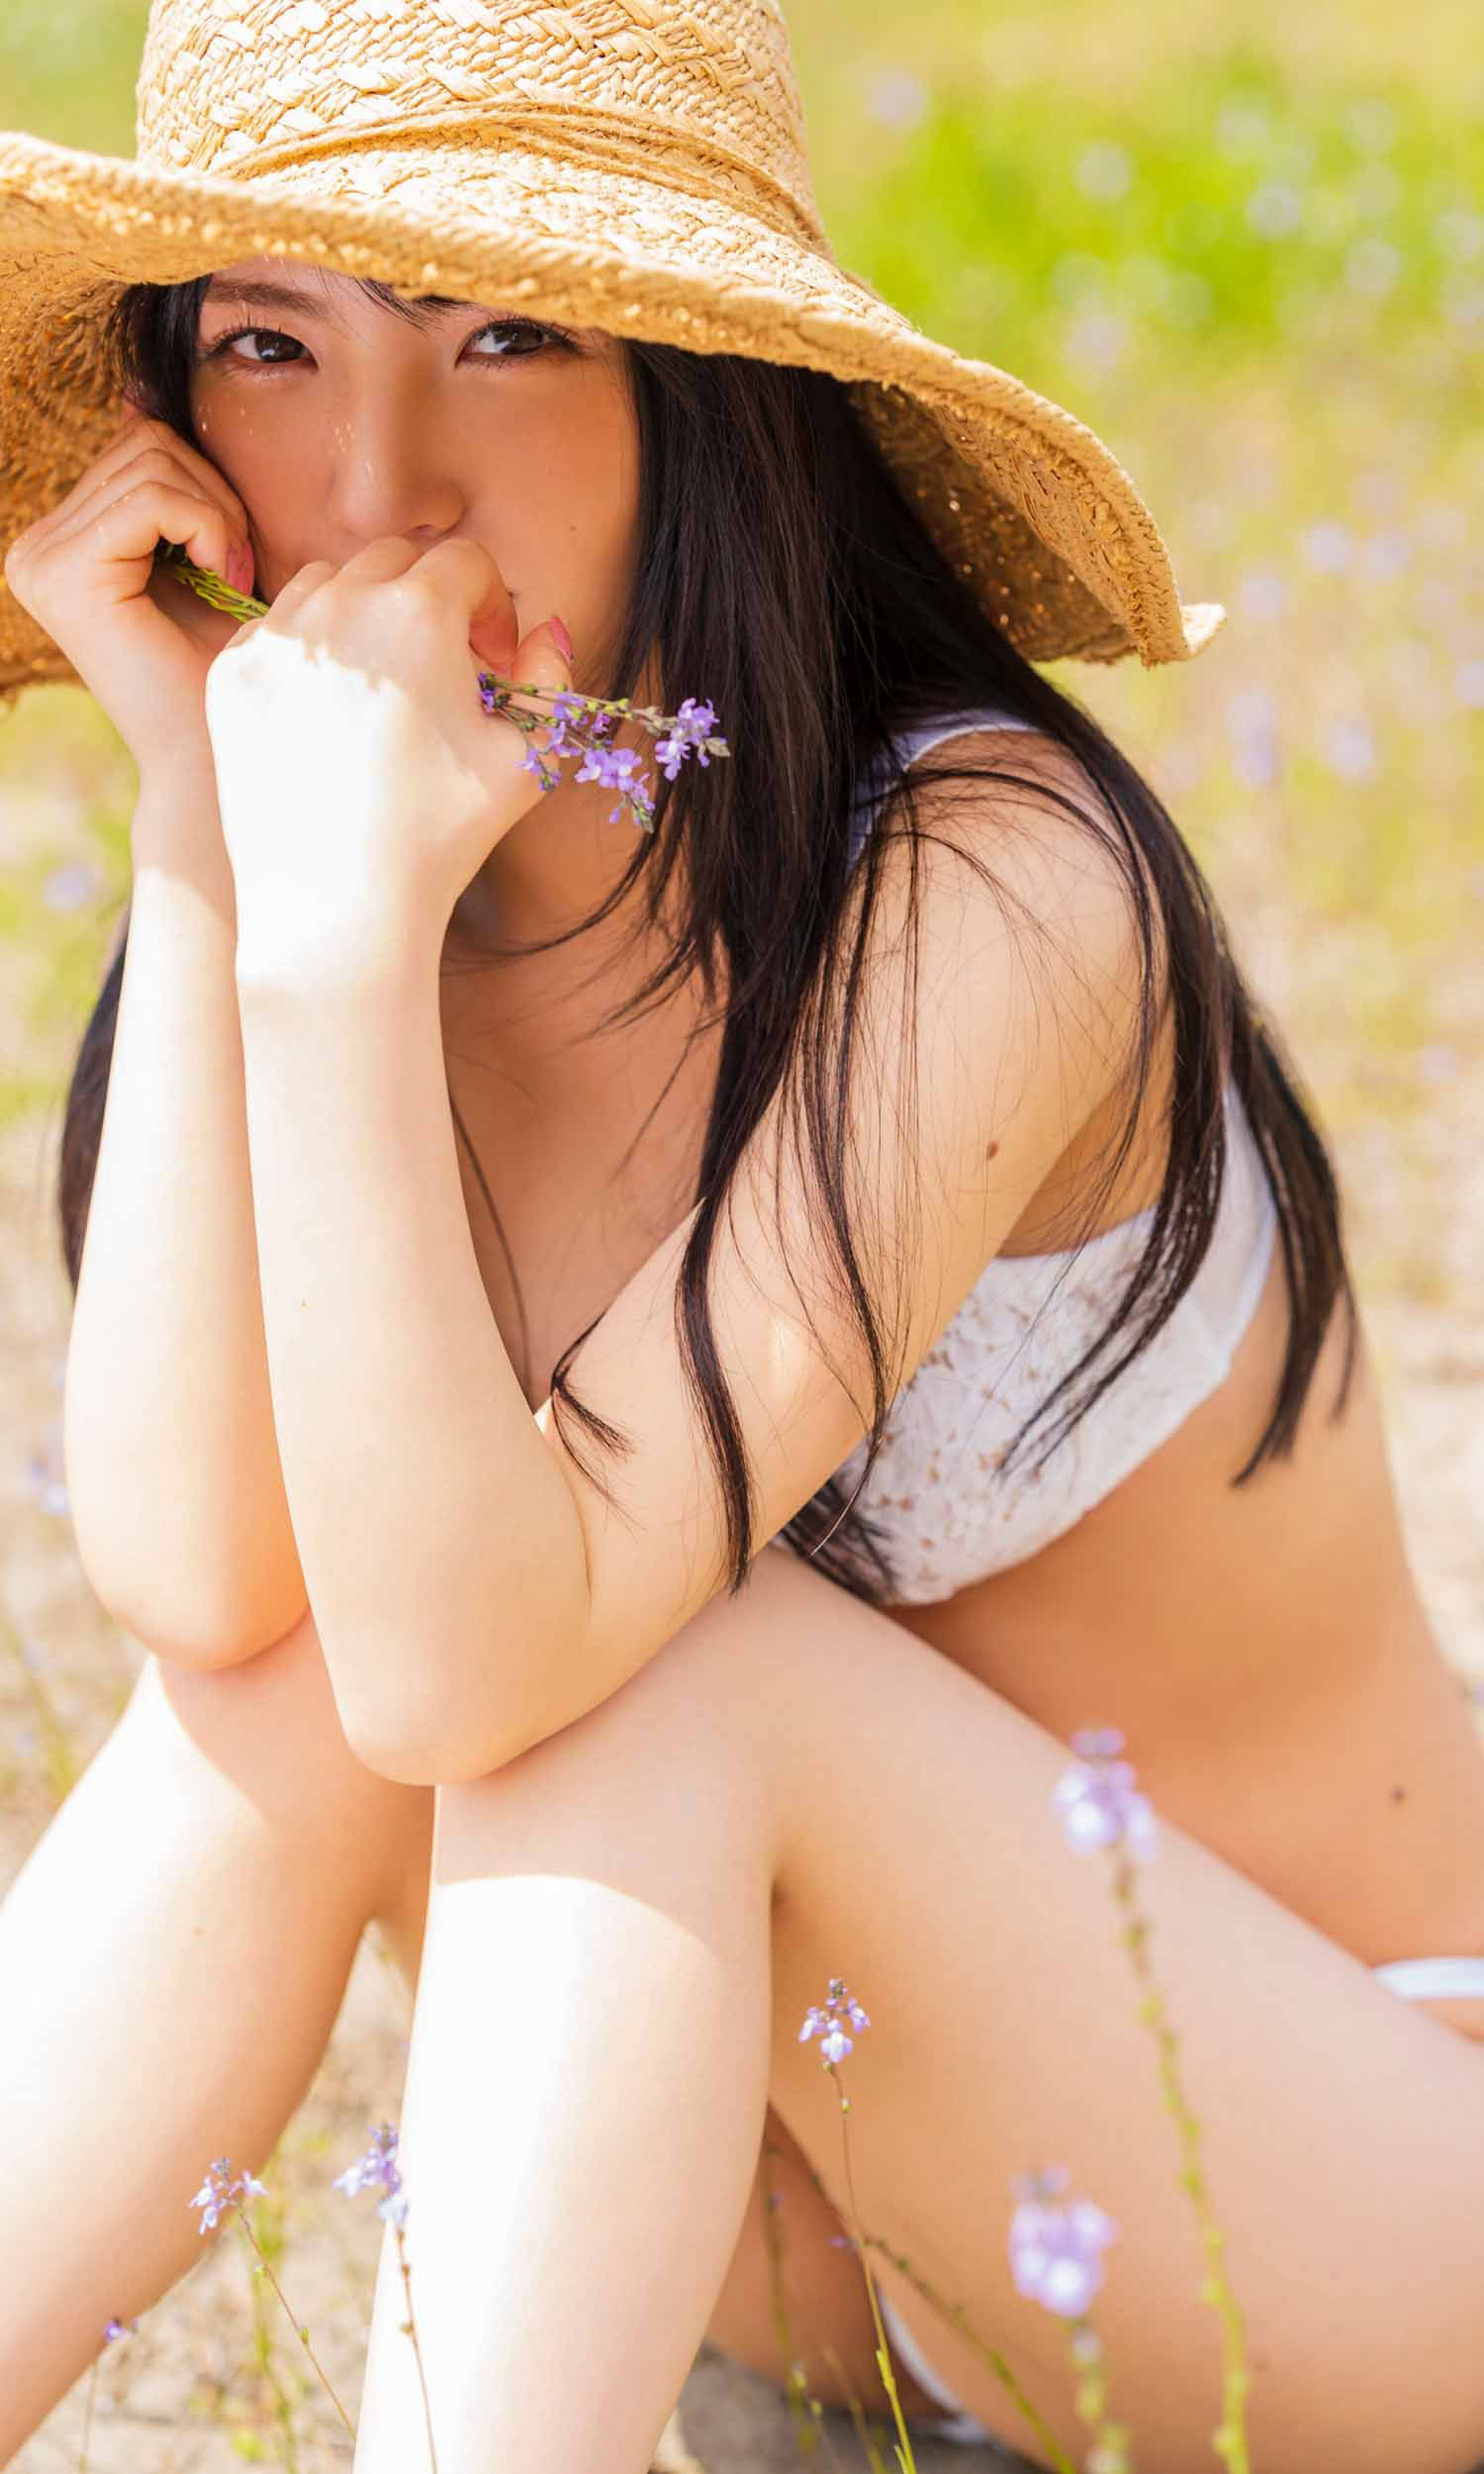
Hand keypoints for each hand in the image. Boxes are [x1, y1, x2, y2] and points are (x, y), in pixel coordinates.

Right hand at [1, 396, 256, 794]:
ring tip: (228, 581)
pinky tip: (219, 582)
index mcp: (64, 540)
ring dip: (217, 516)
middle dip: (213, 496)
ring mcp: (40, 559)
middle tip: (235, 570)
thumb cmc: (226, 668)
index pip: (141, 445)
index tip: (230, 560)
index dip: (206, 487)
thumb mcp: (201, 558)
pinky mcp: (63, 573)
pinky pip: (154, 497)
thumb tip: (136, 395)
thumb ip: (173, 485)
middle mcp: (37, 546)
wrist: (218, 756)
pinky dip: (207, 529)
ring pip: (154, 462)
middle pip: (145, 443)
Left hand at [202, 535, 573, 974]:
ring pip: (328, 583)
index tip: (495, 664)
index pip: (466, 562)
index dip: (493, 609)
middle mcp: (340, 606)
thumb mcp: (529, 760)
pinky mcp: (231, 674)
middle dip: (430, 600)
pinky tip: (332, 714)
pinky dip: (310, 652)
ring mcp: (276, 637)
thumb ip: (551, 678)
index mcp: (419, 611)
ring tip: (385, 686)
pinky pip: (276, 630)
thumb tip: (544, 629)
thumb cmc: (441, 836)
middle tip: (443, 672)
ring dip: (365, 613)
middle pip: (396, 559)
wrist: (334, 903)